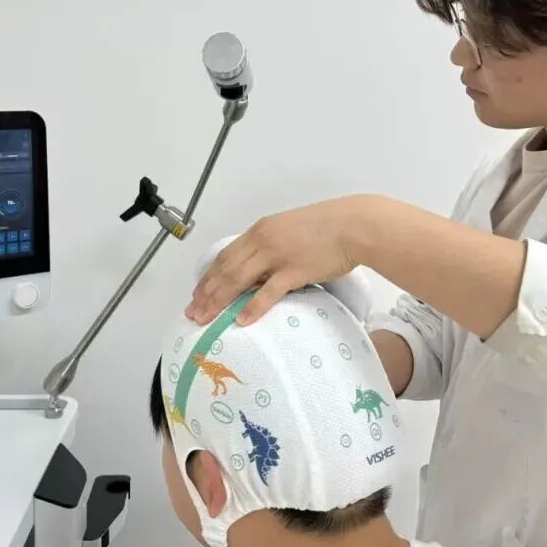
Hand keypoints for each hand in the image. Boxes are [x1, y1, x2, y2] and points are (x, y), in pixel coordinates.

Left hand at [185, 196, 364, 325]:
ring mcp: (278, 256)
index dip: (208, 277)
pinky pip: (268, 292)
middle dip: (206, 293)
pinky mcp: (295, 270)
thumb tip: (258, 267)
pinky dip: (252, 308)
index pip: (225, 256)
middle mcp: (263, 241)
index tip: (196, 294)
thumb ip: (270, 245)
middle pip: (226, 270)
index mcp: (260, 230)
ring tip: (206, 319)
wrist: (354, 225)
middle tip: (193, 313)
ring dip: (219, 302)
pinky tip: (241, 321)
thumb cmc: (327, 227)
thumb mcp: (289, 229)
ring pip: (239, 281)